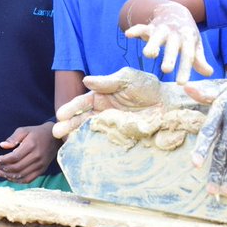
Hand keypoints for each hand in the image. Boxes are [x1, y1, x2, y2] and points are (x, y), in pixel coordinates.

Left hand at [0, 123, 57, 182]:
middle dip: (3, 168)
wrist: (55, 138)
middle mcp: (37, 156)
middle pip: (17, 167)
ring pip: (22, 175)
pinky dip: (18, 180)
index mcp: (31, 145)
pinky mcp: (42, 170)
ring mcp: (40, 164)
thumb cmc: (36, 133)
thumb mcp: (24, 130)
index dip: (3, 160)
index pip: (14, 157)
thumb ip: (13, 138)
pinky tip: (10, 177)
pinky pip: (28, 179)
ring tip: (0, 172)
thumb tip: (2, 145)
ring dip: (8, 176)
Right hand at [53, 68, 184, 138]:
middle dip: (69, 124)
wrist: (169, 104)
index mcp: (102, 95)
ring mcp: (111, 125)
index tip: (61, 114)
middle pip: (82, 118)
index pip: (84, 101)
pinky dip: (93, 143)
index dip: (72, 107)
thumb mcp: (128, 79)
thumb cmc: (148, 87)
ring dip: (76, 134)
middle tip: (57, 131)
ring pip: (90, 130)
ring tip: (64, 139)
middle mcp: (103, 111)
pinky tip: (83, 147)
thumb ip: (108, 82)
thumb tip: (86, 81)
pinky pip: (104, 140)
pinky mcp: (121, 136)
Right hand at [125, 1, 212, 83]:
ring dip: (152, 44)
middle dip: (169, 57)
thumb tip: (209, 73)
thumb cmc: (186, 34)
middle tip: (166, 70)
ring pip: (157, 36)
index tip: (181, 83)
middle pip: (172, 47)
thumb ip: (199, 59)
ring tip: (148, 54)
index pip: (188, 55)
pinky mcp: (150, 26)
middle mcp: (175, 34)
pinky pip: (142, 27)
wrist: (176, 11)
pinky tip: (128, 34)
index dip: (185, 69)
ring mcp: (162, 29)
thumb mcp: (195, 45)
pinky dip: (136, 30)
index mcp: (188, 39)